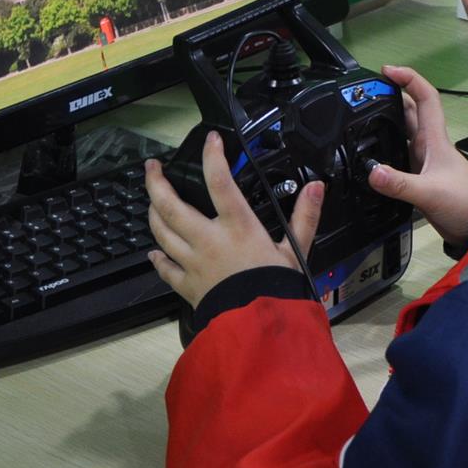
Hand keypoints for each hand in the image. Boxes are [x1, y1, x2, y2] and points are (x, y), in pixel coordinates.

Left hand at [144, 133, 323, 308]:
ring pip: (161, 232)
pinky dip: (157, 257)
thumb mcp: (296, 251)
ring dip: (153, 213)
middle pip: (171, 205)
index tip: (211, 139)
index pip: (219, 181)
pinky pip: (165, 267)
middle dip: (156, 182)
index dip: (213, 156)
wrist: (259, 328)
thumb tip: (316, 187)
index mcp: (237, 227)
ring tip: (151, 200)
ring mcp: (193, 262)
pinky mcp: (187, 284)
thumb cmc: (277, 289)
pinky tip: (154, 252)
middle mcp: (208, 240)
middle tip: (152, 167)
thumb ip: (304, 216)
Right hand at [364, 65, 467, 247]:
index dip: (409, 78)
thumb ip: (400, 184)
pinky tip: (369, 151)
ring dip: (385, 118)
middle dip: (389, 95)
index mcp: (434, 139)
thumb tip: (371, 171)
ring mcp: (423, 159)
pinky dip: (383, 145)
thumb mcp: (430, 193)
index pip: (425, 97)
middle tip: (364, 92)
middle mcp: (428, 144)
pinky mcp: (418, 174)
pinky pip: (397, 152)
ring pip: (402, 130)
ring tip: (360, 114)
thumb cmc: (463, 202)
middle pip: (409, 109)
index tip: (386, 70)